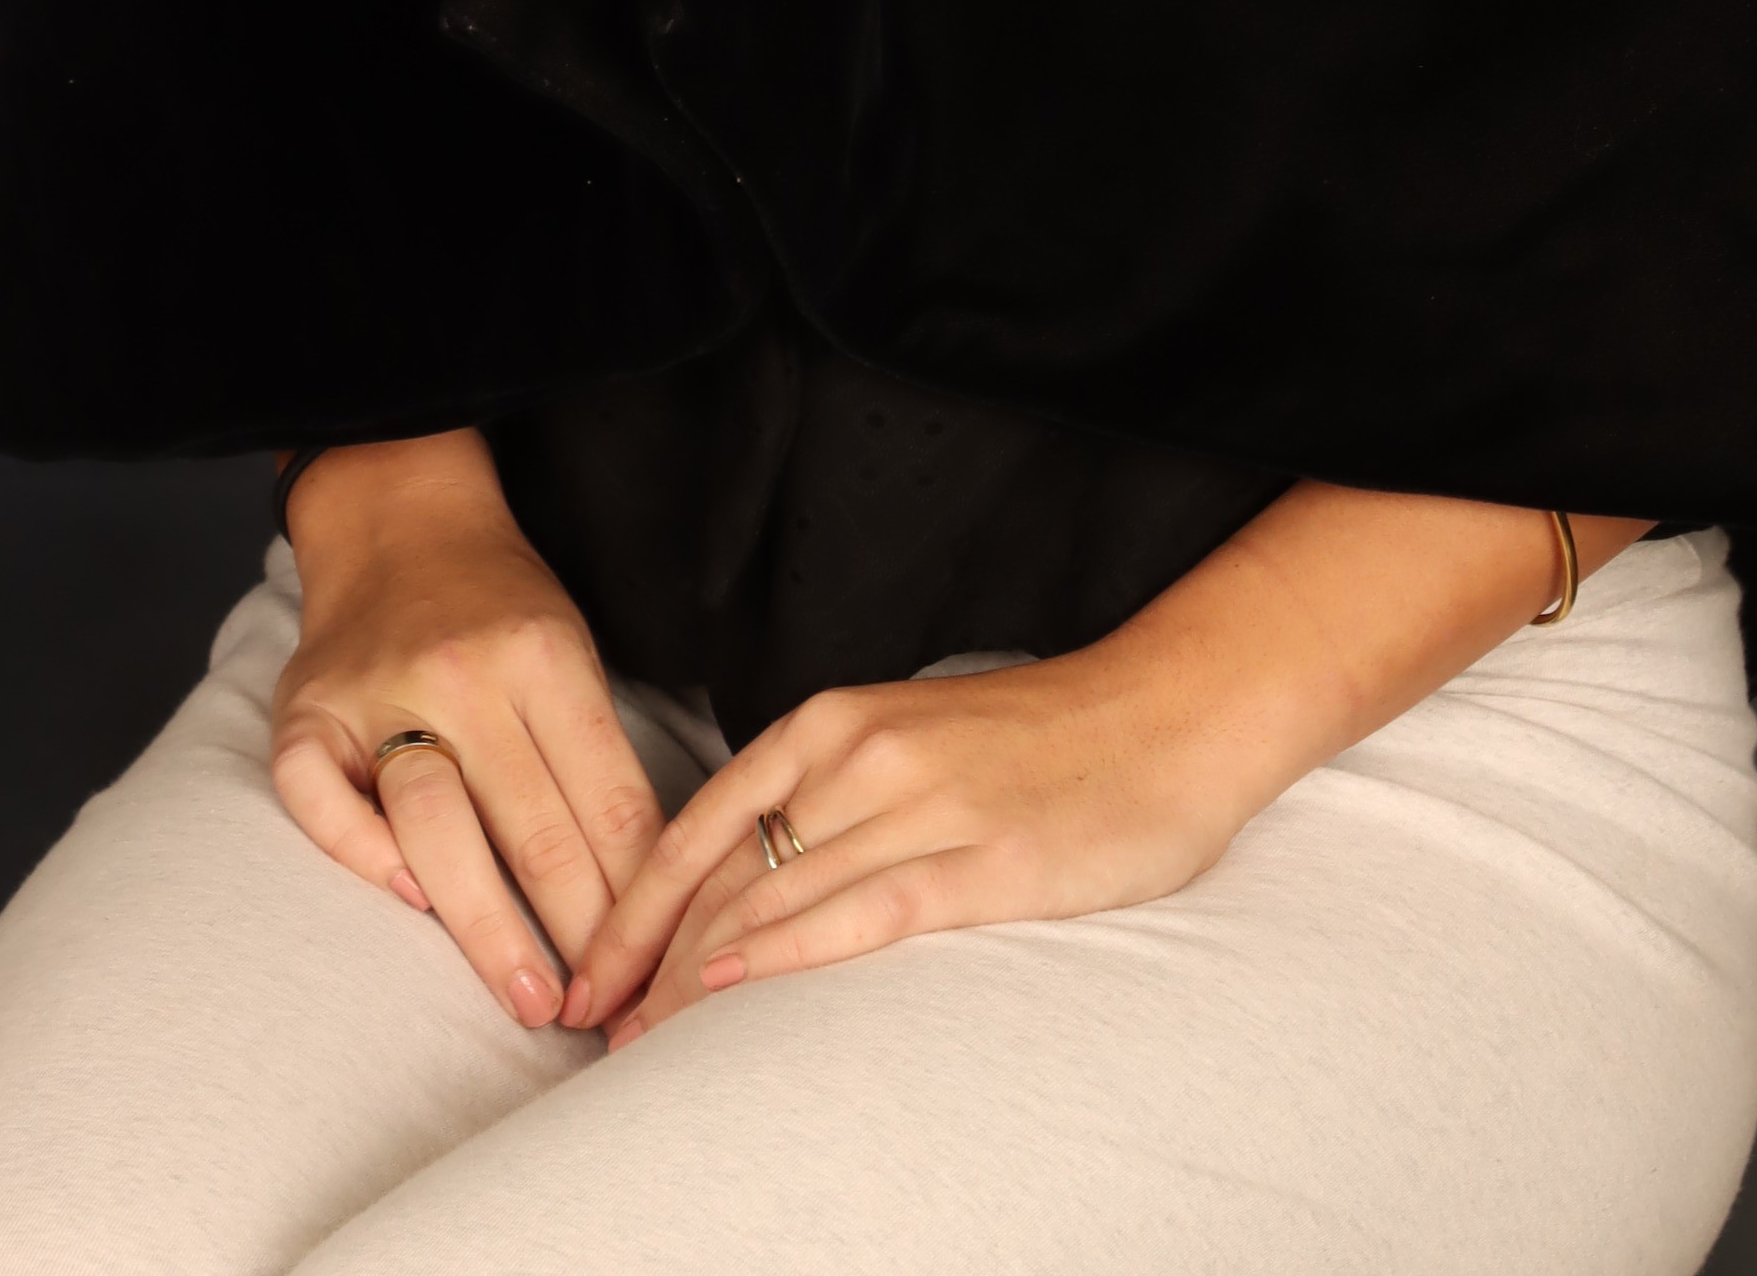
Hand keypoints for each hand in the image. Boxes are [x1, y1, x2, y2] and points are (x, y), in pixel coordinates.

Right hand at [269, 432, 664, 1029]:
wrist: (398, 515)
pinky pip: (323, 802)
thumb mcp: (570, 648)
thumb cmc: (499, 603)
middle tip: (602, 1015)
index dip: (635, 893)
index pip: (605, 796)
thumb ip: (595, 753)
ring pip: (436, 826)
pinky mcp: (304, 714)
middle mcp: (460, 675)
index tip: (653, 966)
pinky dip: (362, 856)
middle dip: (576, 932)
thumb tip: (645, 885)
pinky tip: (410, 904)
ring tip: (529, 996)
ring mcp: (375, 695)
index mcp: (542, 655)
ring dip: (488, 925)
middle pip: (530, 824)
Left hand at [569, 635, 1267, 1044]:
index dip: (632, 905)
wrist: (1167, 716)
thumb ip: (834, 796)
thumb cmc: (1042, 740)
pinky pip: (861, 909)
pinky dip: (785, 950)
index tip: (589, 973)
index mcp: (837, 722)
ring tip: (643, 1041)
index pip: (702, 823)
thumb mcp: (912, 743)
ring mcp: (923, 805)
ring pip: (776, 895)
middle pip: (723, 871)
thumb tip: (750, 881)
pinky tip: (731, 987)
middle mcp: (864, 753)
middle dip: (647, 957)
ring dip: (695, 975)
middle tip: (595, 1027)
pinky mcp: (983, 861)